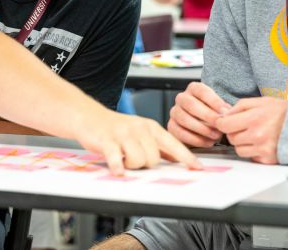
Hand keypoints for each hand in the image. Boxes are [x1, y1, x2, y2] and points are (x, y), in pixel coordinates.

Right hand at [76, 111, 200, 175]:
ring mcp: (123, 133)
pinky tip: (117, 170)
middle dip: (146, 165)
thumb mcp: (141, 133)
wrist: (89, 116)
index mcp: (151, 127)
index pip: (173, 143)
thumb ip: (158, 145)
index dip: (186, 157)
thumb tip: (177, 159)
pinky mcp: (107, 140)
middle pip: (155, 158)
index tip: (197, 168)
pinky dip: (117, 166)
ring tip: (123, 159)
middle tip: (133, 159)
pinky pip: (116, 157)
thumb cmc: (117, 128)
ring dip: (131, 166)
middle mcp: (140, 128)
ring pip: (139, 160)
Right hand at [167, 82, 230, 147]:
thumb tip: (227, 113)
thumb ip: (222, 108)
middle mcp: (182, 98)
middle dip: (207, 115)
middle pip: (191, 104)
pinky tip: (208, 142)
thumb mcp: (218, 107)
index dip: (214, 101)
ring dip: (202, 128)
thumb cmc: (213, 114)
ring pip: (184, 118)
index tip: (225, 111)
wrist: (203, 125)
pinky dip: (195, 139)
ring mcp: (175, 112)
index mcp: (193, 88)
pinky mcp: (171, 127)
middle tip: (219, 124)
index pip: (202, 91)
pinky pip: (180, 133)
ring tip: (216, 135)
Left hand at [216, 97, 287, 163]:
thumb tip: (223, 115)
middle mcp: (257, 135)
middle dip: (234, 132)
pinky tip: (262, 143)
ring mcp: (263, 149)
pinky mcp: (268, 159)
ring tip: (254, 135)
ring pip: (239, 150)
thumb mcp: (261, 101)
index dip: (223, 123)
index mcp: (254, 118)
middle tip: (245, 127)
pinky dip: (254, 151)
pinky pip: (251, 157)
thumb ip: (240, 106)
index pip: (224, 125)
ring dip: (243, 143)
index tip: (226, 122)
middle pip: (231, 138)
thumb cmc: (282, 112)